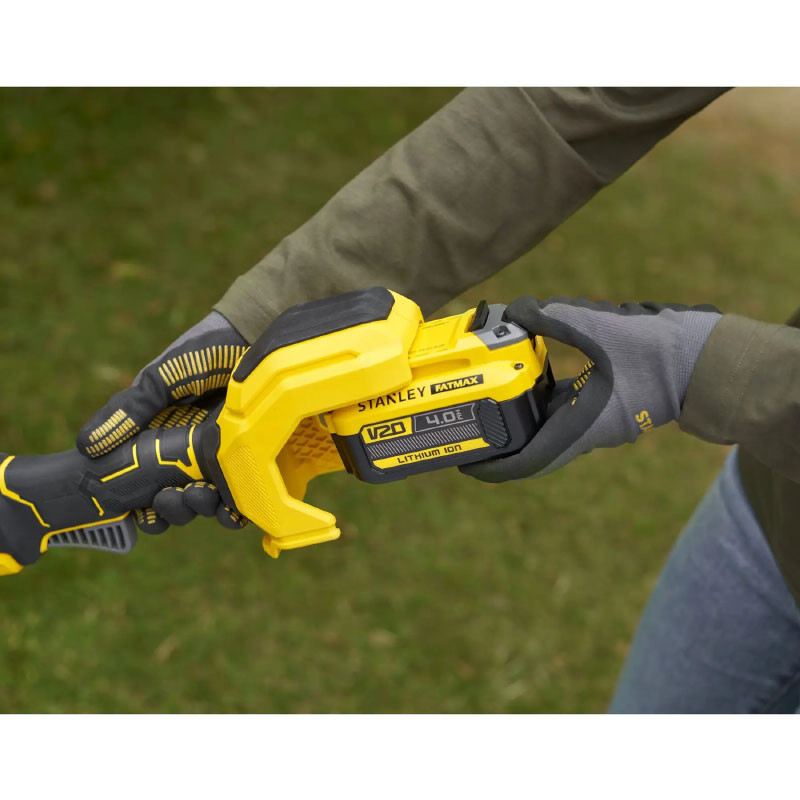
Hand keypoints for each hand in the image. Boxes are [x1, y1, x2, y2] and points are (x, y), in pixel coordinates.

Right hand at [77, 311, 249, 532]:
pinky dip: (236, 508)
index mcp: (162, 441)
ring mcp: (224, 458)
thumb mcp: (159, 378)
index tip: (136, 511)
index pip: (145, 486)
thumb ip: (129, 409)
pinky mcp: (253, 458)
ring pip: (209, 503)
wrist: (254, 335)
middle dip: (171, 510)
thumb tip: (85, 447)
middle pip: (177, 501)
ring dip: (200, 510)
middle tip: (169, 499)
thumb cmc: (203, 352)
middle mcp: (192, 455)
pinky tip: (233, 508)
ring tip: (199, 496)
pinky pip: (244, 494)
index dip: (140, 507)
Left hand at [461, 296, 720, 482]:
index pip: (527, 463)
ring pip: (544, 424)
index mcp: (581, 428)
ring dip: (516, 415)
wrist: (705, 359)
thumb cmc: (660, 351)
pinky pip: (560, 405)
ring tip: (483, 397)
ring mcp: (593, 419)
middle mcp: (584, 431)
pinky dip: (537, 393)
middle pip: (529, 446)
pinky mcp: (600, 403)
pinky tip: (521, 370)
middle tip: (465, 424)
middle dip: (498, 439)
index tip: (463, 463)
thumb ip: (554, 316)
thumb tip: (514, 309)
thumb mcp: (602, 327)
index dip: (492, 467)